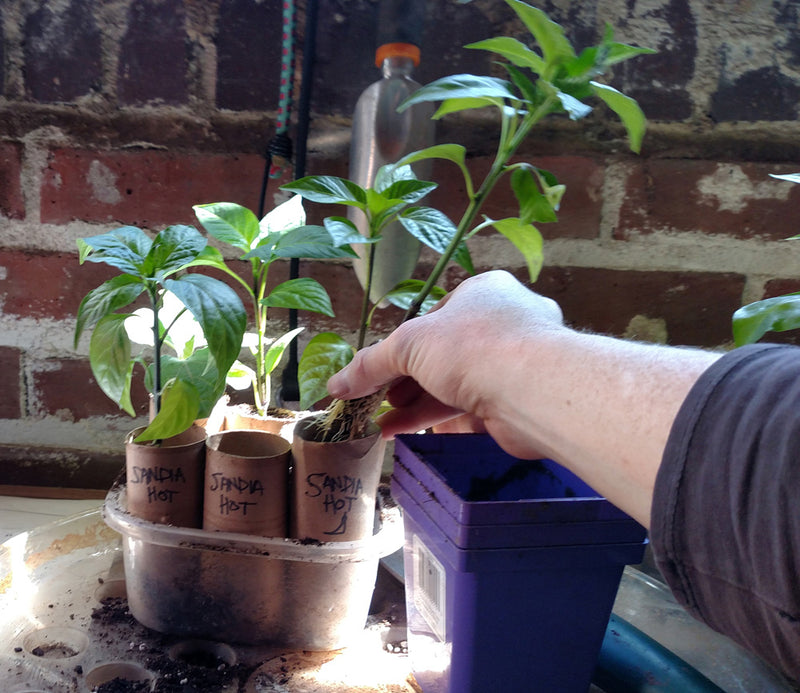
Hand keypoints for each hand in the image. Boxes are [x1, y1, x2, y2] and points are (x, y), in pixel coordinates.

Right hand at [329, 269, 720, 526]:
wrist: (535, 389)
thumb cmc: (473, 347)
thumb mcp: (409, 346)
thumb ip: (370, 364)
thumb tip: (334, 385)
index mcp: (482, 293)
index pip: (436, 317)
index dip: (403, 346)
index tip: (378, 371)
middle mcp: (503, 323)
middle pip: (444, 354)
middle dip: (405, 380)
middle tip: (376, 401)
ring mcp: (515, 363)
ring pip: (457, 384)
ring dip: (416, 404)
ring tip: (381, 424)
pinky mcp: (520, 399)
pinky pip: (471, 408)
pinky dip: (437, 419)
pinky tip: (406, 433)